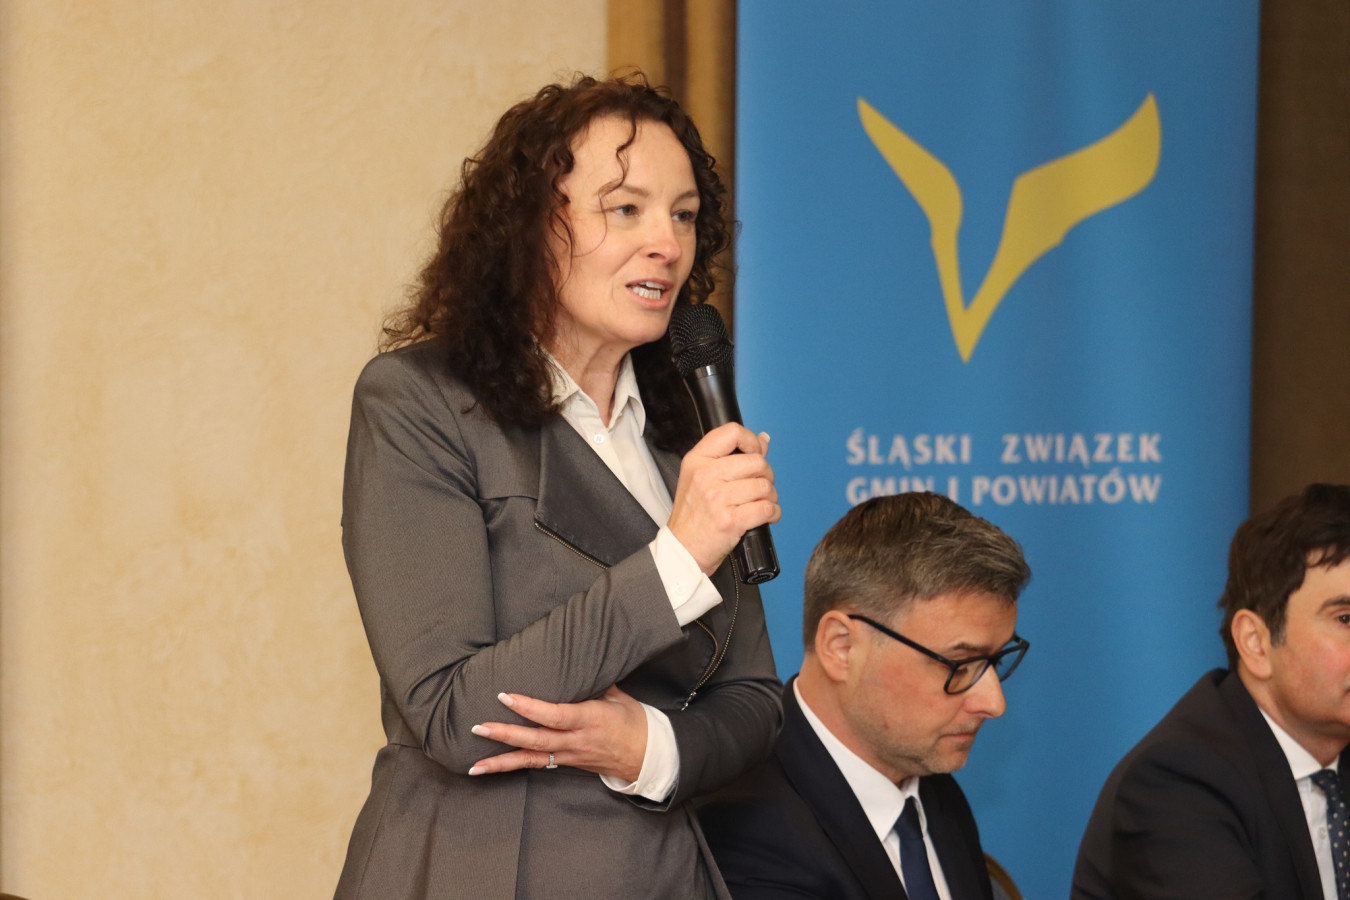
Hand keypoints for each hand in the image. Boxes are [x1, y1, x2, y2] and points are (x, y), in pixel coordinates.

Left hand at [467, 685, 647, 781]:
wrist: (648, 758)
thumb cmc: (635, 722)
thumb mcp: (619, 696)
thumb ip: (594, 681)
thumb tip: (573, 660)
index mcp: (591, 719)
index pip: (555, 715)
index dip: (530, 708)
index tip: (505, 696)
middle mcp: (577, 741)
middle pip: (537, 740)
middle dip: (506, 734)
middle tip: (479, 728)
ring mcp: (570, 756)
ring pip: (532, 760)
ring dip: (502, 760)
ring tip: (475, 764)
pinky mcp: (566, 764)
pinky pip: (536, 766)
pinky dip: (511, 767)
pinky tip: (488, 770)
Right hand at [666, 423, 780, 573]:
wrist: (683, 549)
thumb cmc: (693, 515)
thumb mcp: (701, 477)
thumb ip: (731, 456)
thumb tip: (763, 440)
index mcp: (697, 460)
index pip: (732, 432)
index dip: (751, 441)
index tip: (756, 453)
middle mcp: (706, 476)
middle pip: (756, 462)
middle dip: (766, 475)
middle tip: (759, 486)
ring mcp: (718, 498)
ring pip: (765, 487)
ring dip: (770, 497)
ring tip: (760, 503)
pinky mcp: (731, 520)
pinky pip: (766, 508)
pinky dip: (773, 513)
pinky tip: (765, 515)